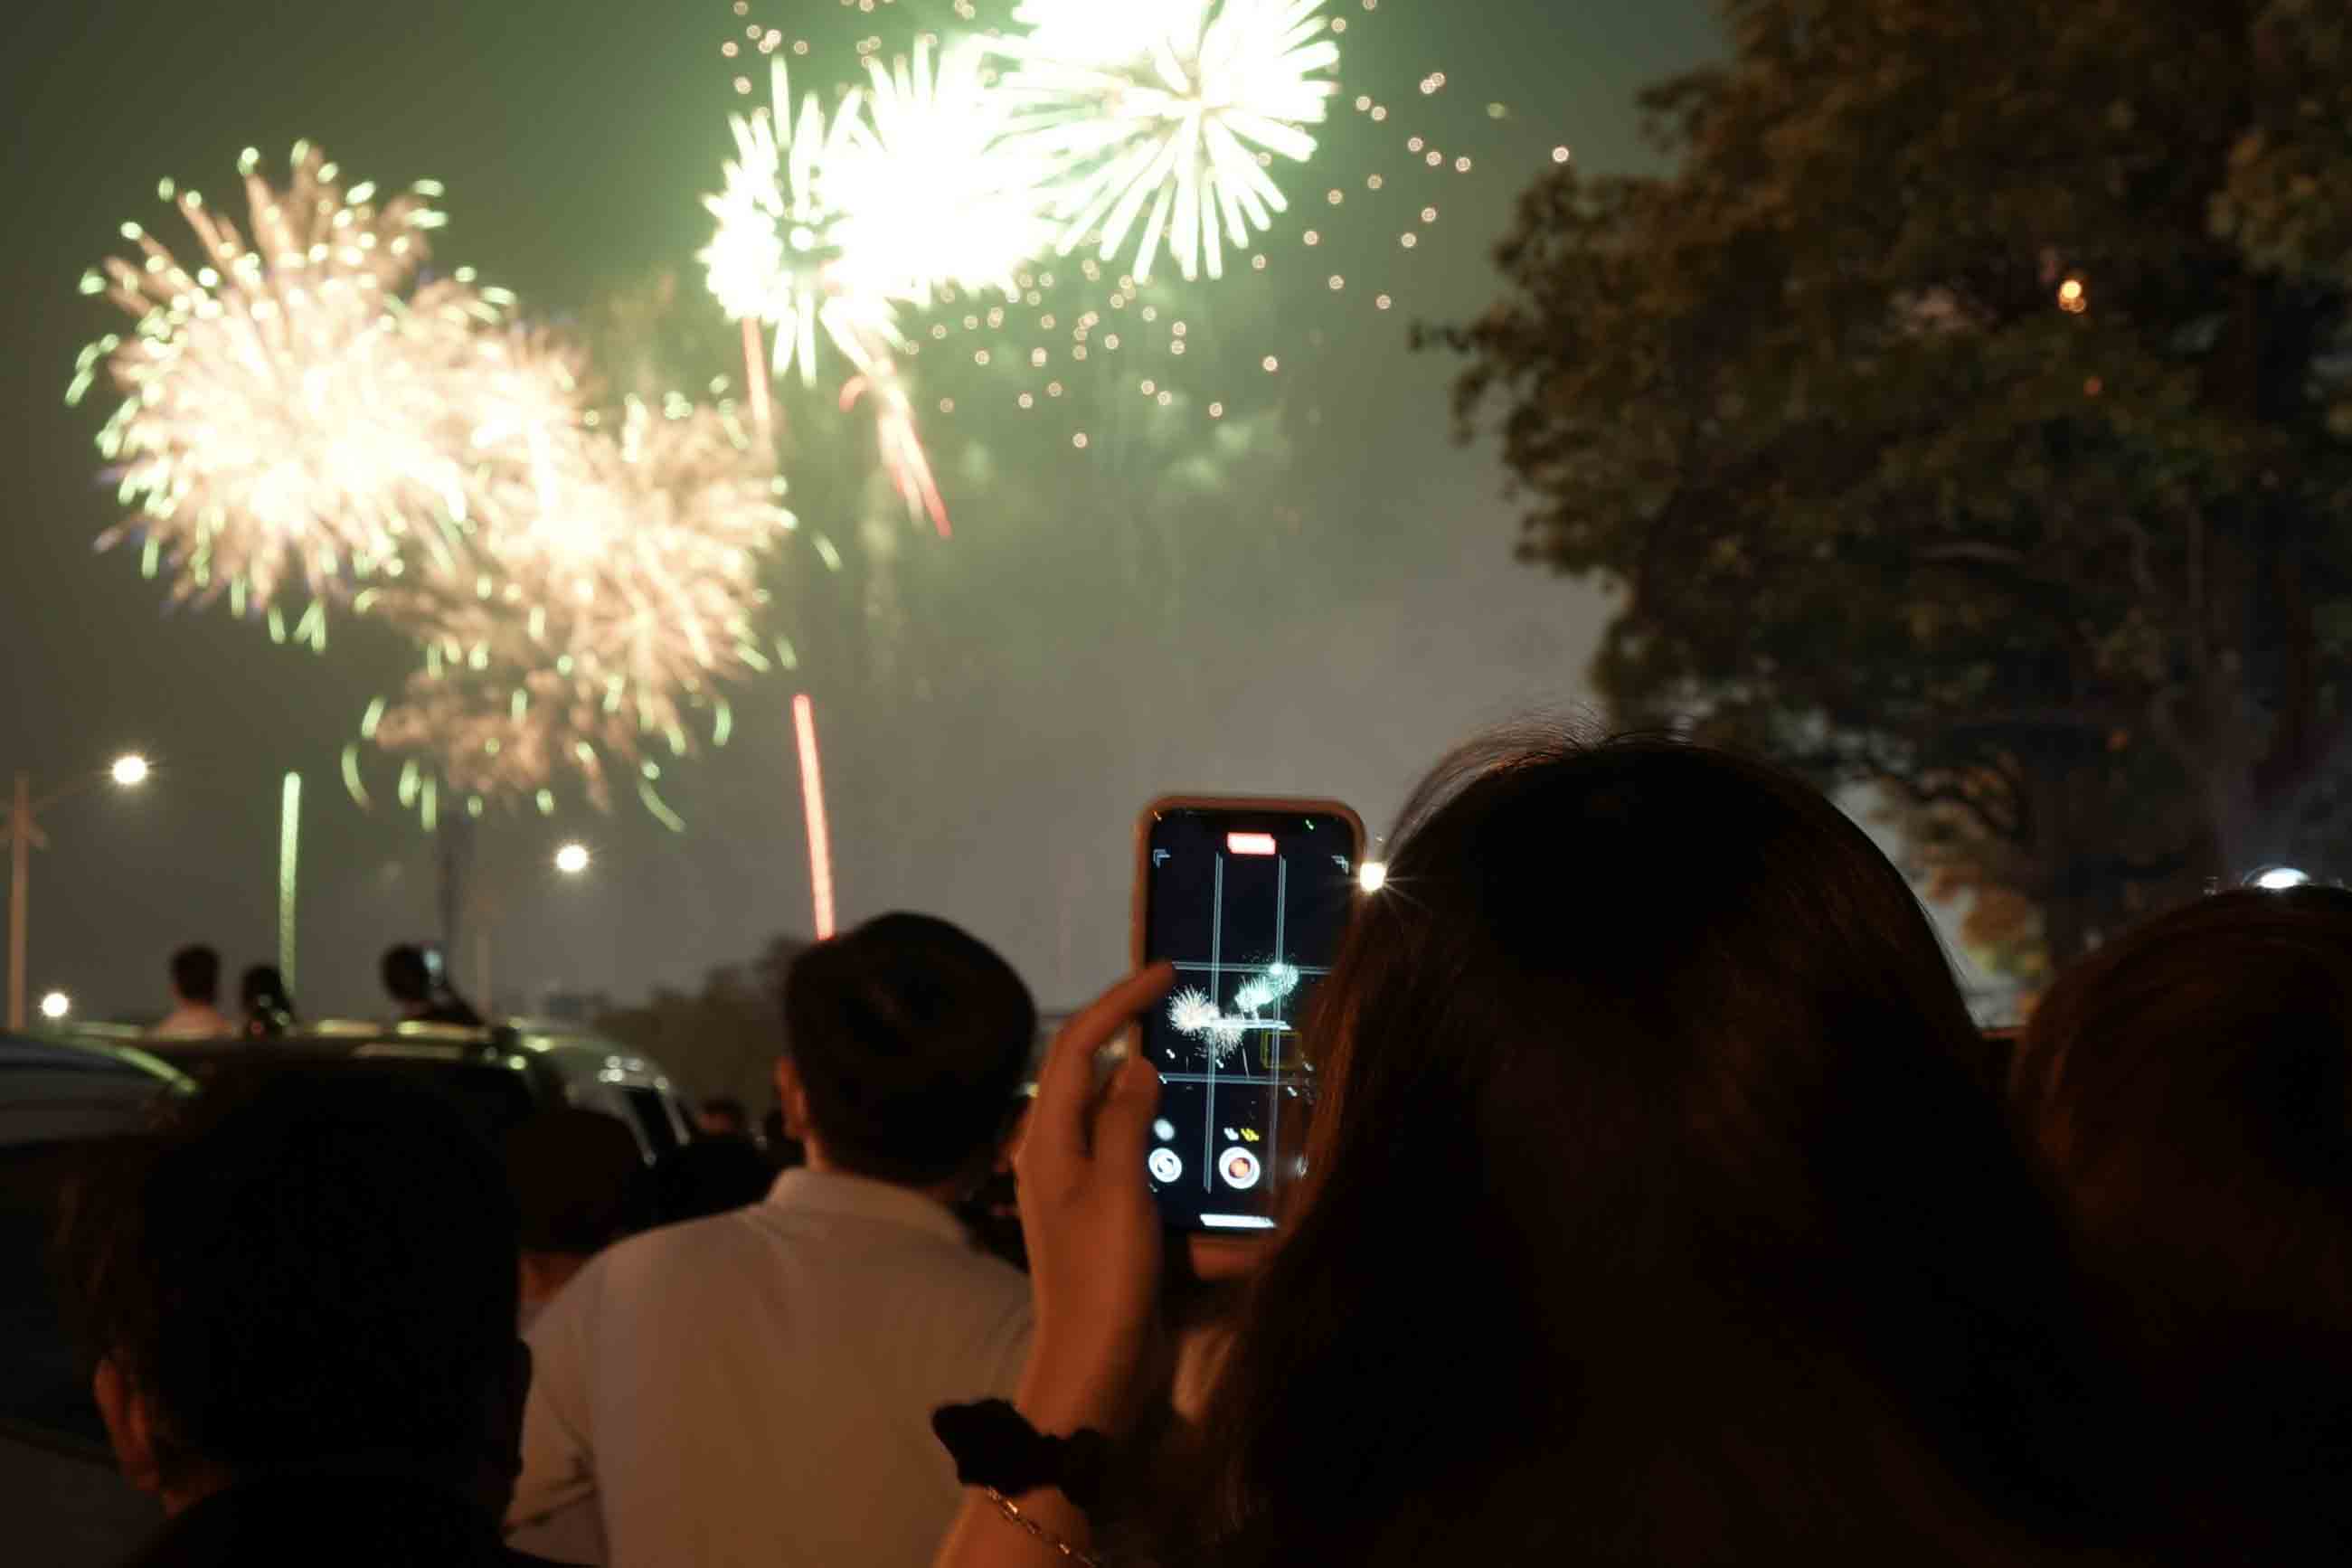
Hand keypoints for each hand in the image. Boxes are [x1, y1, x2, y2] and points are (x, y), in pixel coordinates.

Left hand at [1012, 963, 1174, 1433]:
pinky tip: (1204, 1148)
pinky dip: (1168, 1148)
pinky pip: (1138, 1163)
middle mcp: (1058, 1155)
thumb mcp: (1118, 1192)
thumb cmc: (1101, 1279)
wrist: (1095, 1368)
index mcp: (1047, 1141)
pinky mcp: (1107, 1218)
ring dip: (1159, 1098)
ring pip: (1122, 1119)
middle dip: (1137, 1041)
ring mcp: (1082, 1188)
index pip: (1078, 1046)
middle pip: (1096, 1076)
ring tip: (1204, 1076)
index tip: (1164, 972)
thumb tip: (1137, 1063)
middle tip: (1188, 1014)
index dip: (1118, 1002)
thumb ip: (1125, 1121)